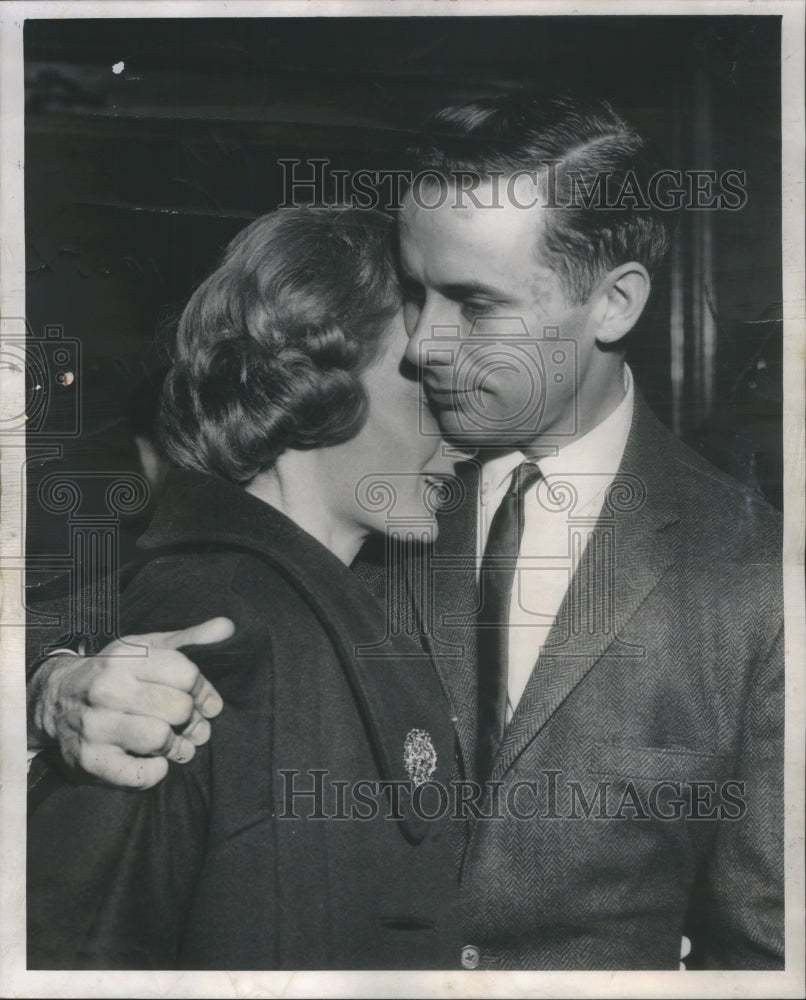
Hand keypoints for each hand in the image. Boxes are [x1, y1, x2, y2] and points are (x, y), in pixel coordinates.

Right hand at [28, 617, 234, 788]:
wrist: (53, 700)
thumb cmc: (114, 673)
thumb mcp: (146, 647)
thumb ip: (190, 639)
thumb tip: (228, 626)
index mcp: (127, 657)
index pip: (187, 674)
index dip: (204, 692)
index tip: (205, 702)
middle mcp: (108, 688)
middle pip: (178, 709)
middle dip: (192, 720)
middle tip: (189, 725)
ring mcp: (96, 725)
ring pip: (160, 739)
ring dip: (177, 747)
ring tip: (174, 744)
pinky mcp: (89, 759)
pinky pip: (139, 774)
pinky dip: (155, 773)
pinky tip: (154, 761)